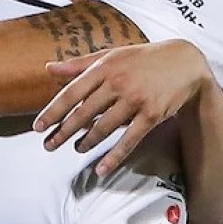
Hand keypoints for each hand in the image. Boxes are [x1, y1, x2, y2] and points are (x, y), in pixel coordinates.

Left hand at [34, 40, 210, 176]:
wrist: (184, 62)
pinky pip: (129, 140)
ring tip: (76, 149)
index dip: (53, 111)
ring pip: (104, 127)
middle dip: (63, 131)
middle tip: (48, 145)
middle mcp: (118, 82)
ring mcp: (136, 99)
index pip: (72, 92)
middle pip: (84, 113)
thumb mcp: (111, 54)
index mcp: (105, 67)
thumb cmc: (143, 59)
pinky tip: (100, 169)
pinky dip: (113, 157)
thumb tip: (49, 68)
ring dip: (86, 142)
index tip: (38, 126)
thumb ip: (79, 64)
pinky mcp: (152, 114)